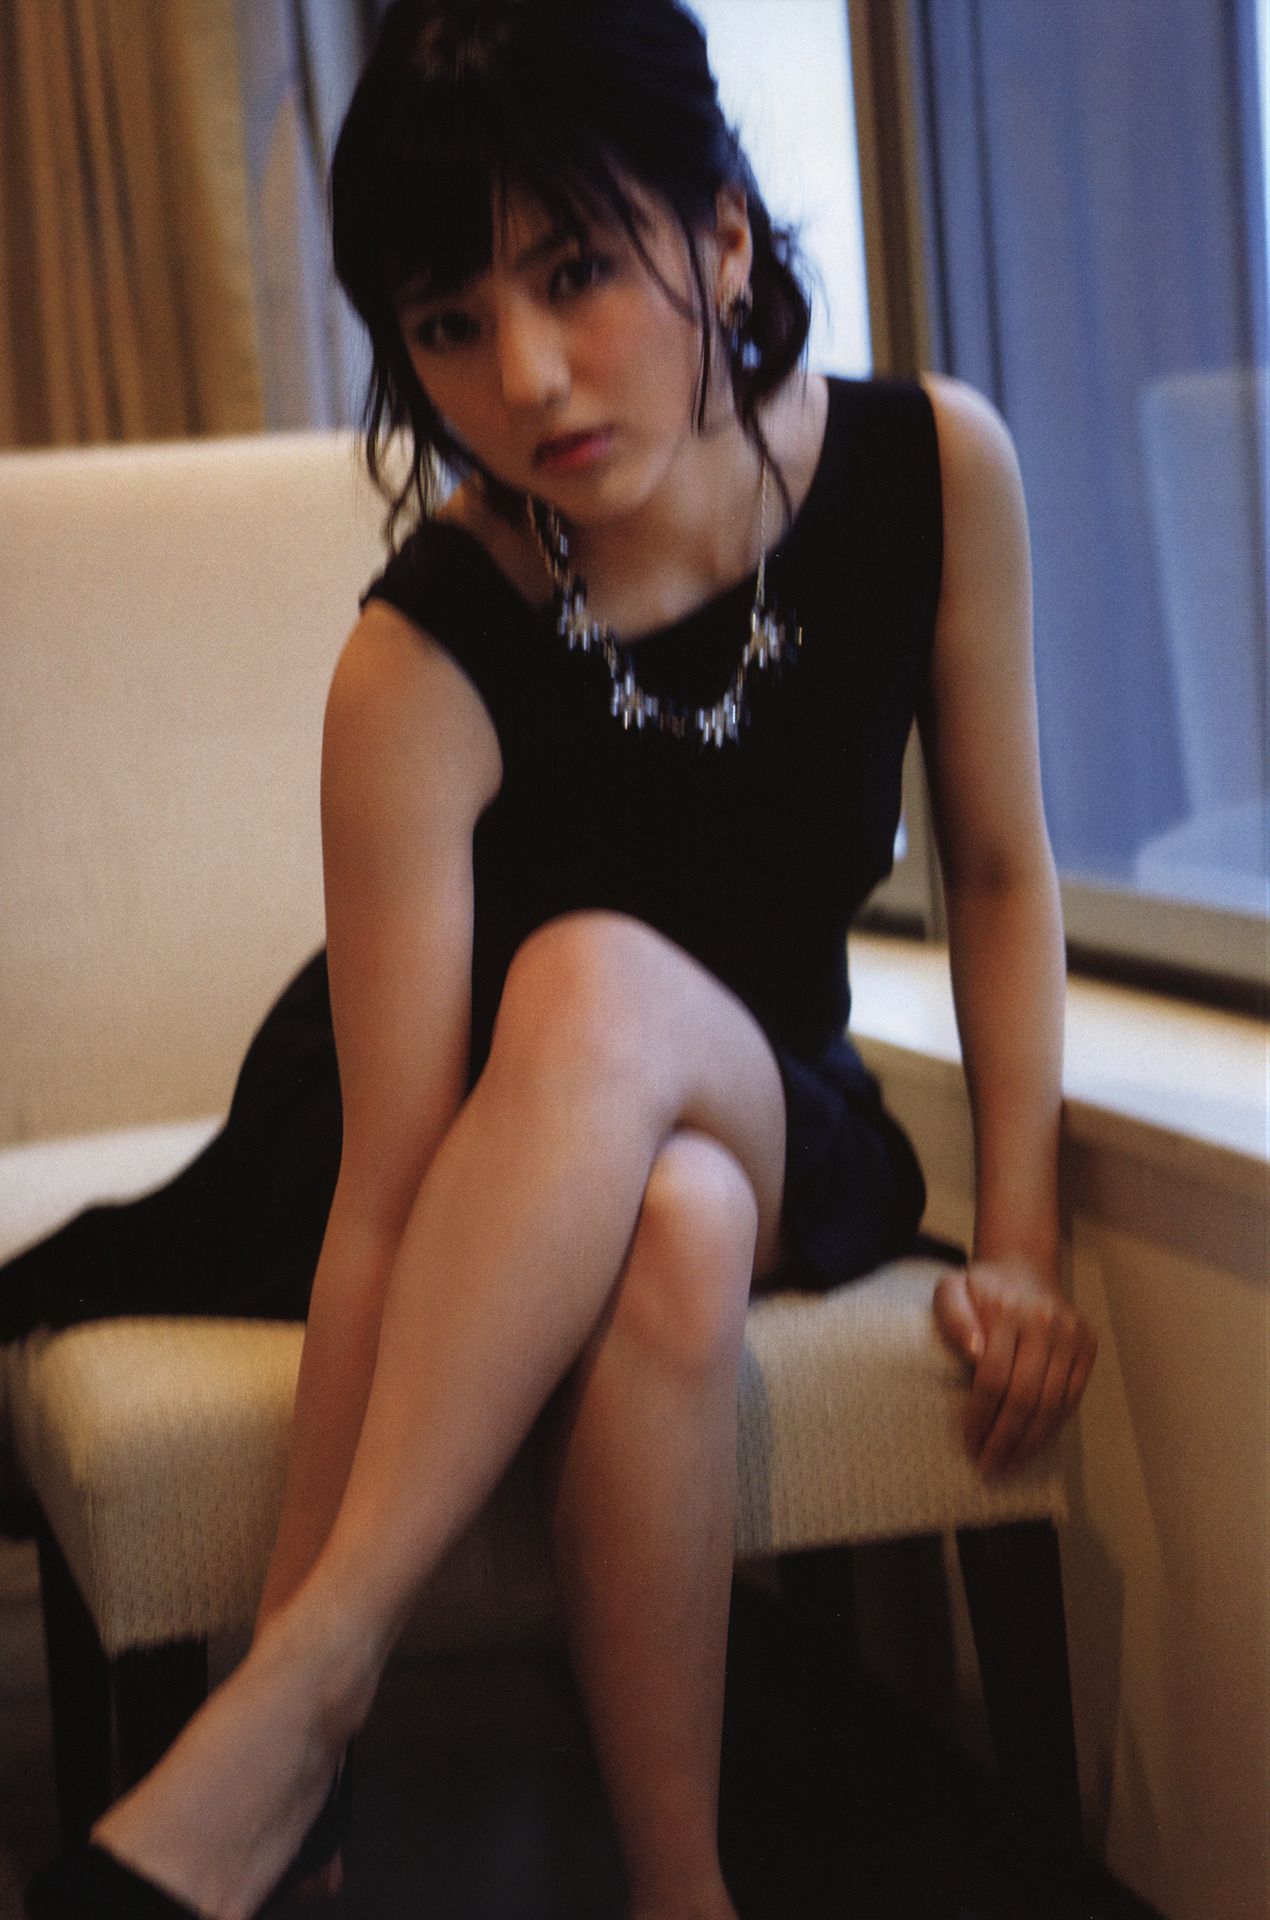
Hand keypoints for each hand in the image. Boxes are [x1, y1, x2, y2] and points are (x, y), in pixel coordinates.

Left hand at [933, 1259, 1096, 1476]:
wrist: (1023, 1269)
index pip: (993, 1378)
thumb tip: (974, 1352)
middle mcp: (1046, 1324)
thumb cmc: (979, 1290)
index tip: (969, 1443)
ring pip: (1053, 1404)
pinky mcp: (1088, 1347)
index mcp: (1008, 1312)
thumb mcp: (950, 1291)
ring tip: (1010, 1465)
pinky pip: (1072, 1398)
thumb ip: (953, 1317)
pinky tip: (1033, 1446)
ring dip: (1031, 1442)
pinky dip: (1053, 1427)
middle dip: (1006, 1439)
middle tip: (989, 1466)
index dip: (981, 1417)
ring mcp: (1071, 1336)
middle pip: (1026, 1397)